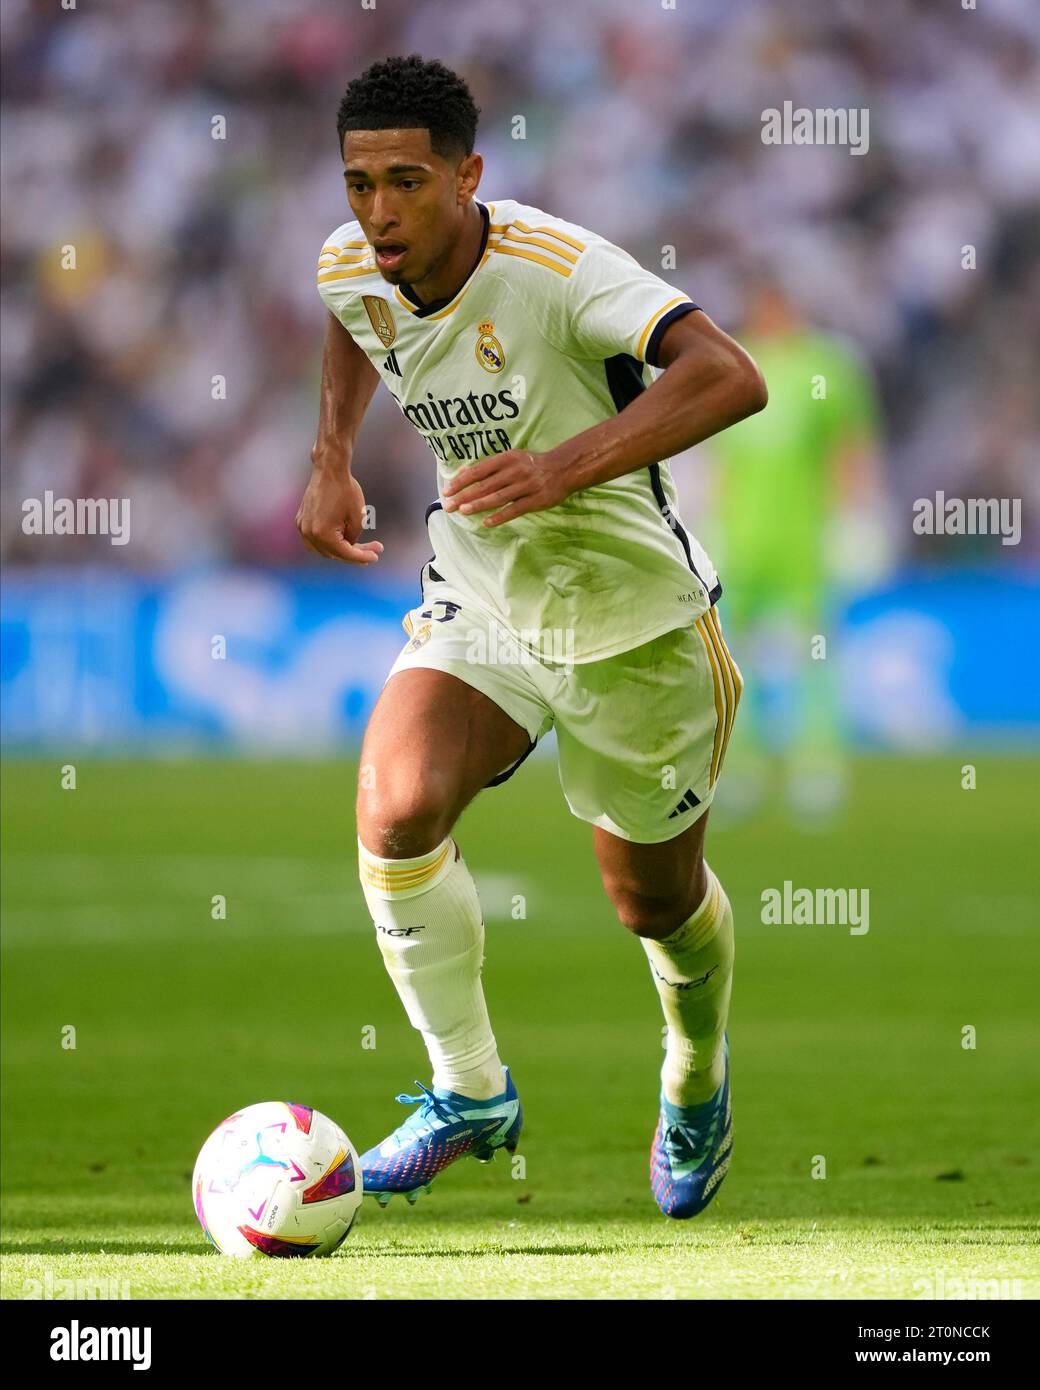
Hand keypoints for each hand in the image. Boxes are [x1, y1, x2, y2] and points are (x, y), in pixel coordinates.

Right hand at [295, 465, 383, 563]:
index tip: (376, 556)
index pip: (345, 553)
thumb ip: (354, 539)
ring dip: (340, 550)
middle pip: (334, 554)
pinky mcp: (301, 520)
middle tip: (373, 550)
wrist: (329, 469)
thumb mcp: (358, 518)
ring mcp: (302, 527)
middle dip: (355, 554)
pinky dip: (328, 542)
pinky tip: (343, 538)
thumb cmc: (346, 490)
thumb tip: (349, 547)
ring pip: (323, 550)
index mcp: (323, 534)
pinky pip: (315, 540)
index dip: (363, 557)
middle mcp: (309, 533)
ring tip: (359, 546)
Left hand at [440, 448, 570, 526]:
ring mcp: (525, 486)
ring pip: (497, 498)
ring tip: (463, 511)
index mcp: (506, 459)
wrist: (563, 469)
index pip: (478, 471)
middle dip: (464, 496)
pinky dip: (500, 516)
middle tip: (448, 506)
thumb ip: (488, 467)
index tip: (447, 491)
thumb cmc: (531, 465)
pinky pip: (514, 509)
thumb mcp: (510, 458)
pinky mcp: (535, 500)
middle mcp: (514, 471)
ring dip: (478, 505)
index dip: (461, 481)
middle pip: (484, 485)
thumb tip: (462, 472)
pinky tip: (487, 523)